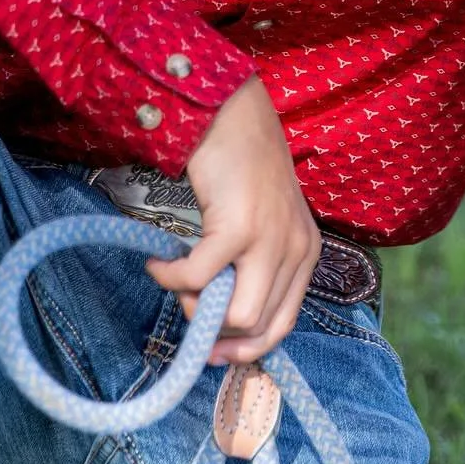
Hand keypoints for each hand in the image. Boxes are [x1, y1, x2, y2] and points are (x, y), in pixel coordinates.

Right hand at [145, 76, 321, 364]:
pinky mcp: (238, 228)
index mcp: (306, 252)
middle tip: (187, 311)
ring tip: (176, 280)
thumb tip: (220, 318)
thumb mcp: (264, 220)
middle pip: (259, 328)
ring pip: (237, 317)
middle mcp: (295, 250)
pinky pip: (197, 278)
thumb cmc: (242, 164)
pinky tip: (158, 261)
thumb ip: (255, 264)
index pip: (283, 324)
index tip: (213, 352)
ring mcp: (270, 240)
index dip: (246, 348)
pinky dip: (170, 277)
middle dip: (216, 334)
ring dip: (196, 308)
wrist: (232, 111)